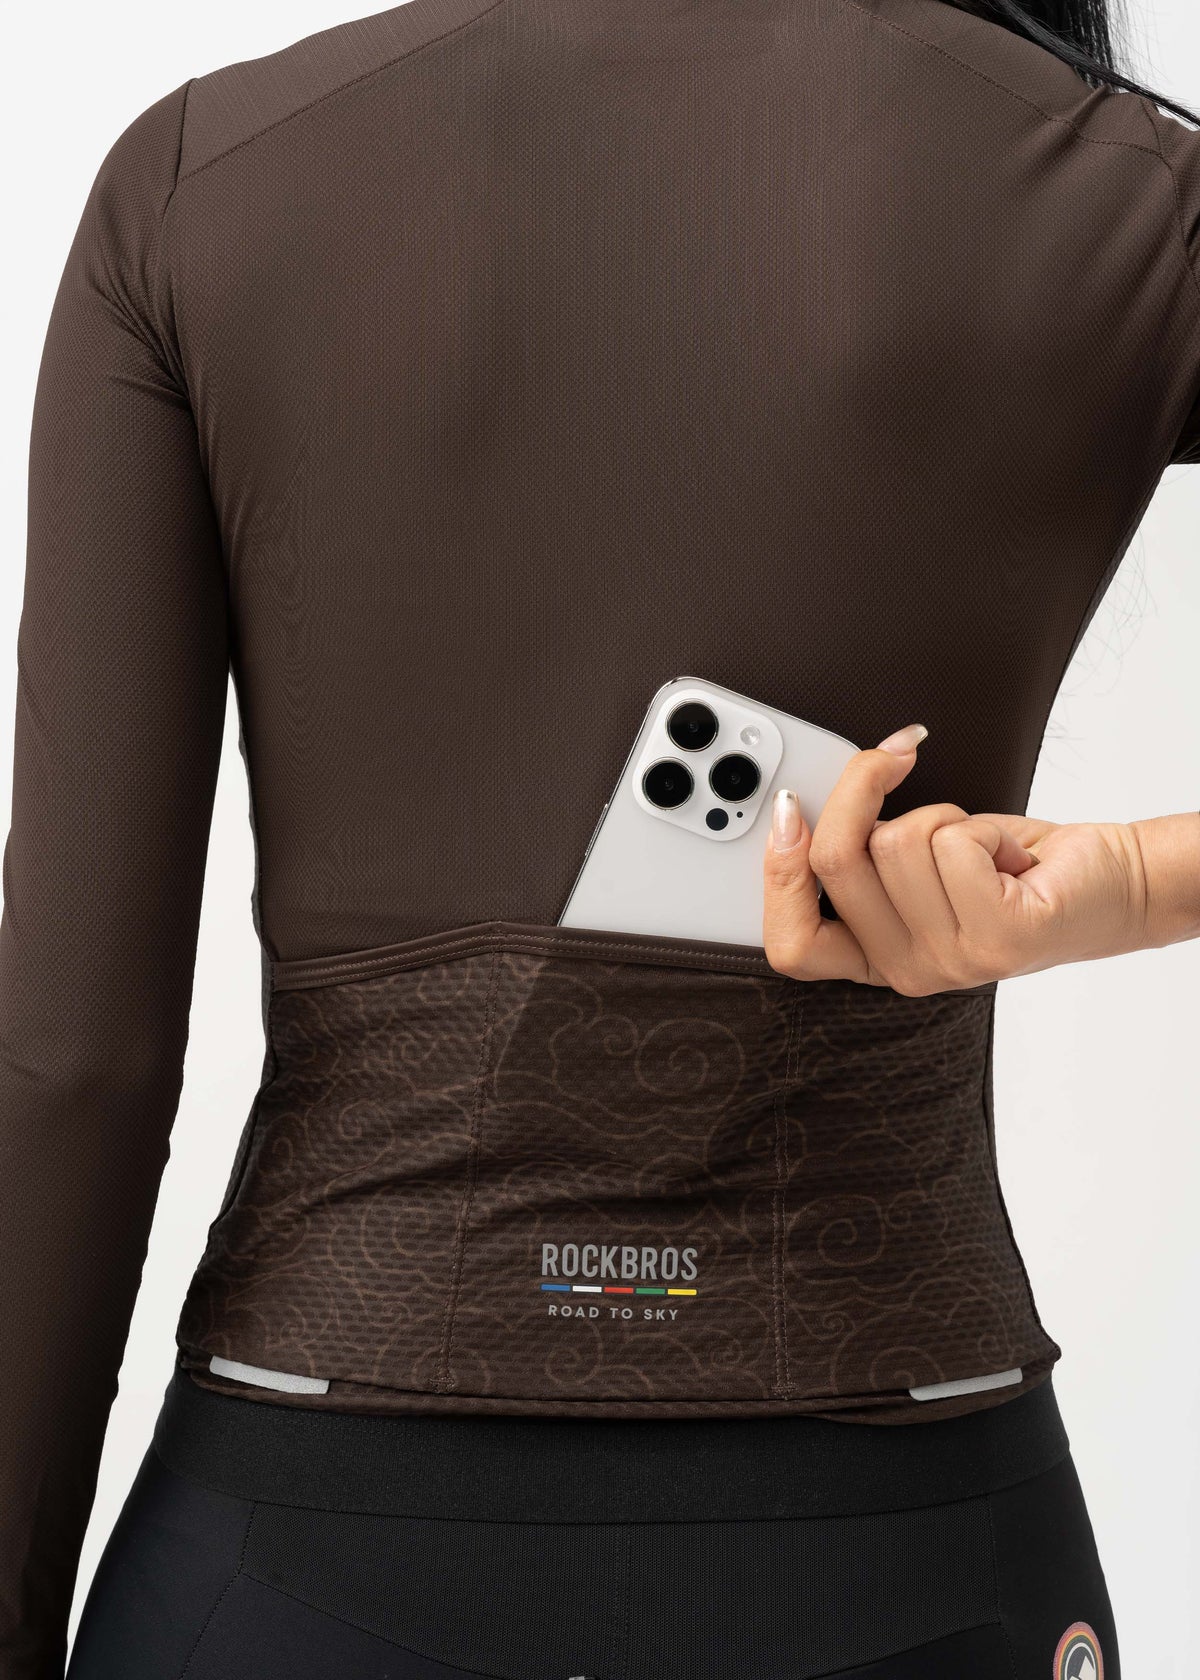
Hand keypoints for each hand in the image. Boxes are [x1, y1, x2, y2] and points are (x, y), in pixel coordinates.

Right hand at [762, 723, 1151, 993]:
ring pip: (898, 842)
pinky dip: (983, 827)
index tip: (791, 807)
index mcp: (875, 959)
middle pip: (838, 861)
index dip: (779, 872)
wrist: (1108, 882)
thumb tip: (798, 801)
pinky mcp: (998, 937)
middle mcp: (907, 972)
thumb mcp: (912, 859)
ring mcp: (952, 963)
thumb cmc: (1010, 865)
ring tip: (977, 844)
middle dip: (863, 788)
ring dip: (944, 816)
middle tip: (893, 761)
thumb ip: (858, 850)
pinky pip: (953, 843)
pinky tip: (1009, 857)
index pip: (792, 944)